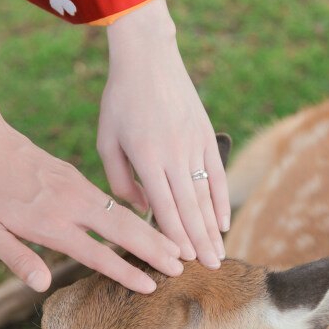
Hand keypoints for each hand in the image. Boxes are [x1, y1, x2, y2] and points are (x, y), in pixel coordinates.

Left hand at [0, 109, 184, 292]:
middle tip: (183, 265)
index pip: (96, 254)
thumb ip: (17, 258)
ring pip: (123, 213)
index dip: (125, 272)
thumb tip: (43, 285)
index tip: (151, 287)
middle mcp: (71, 205)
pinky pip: (113, 200)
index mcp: (50, 223)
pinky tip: (147, 224)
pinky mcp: (76, 177)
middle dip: (155, 248)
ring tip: (177, 245)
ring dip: (152, 230)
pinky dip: (135, 214)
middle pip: (123, 229)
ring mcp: (77, 188)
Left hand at [99, 0, 230, 267]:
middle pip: (188, 208)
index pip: (161, 207)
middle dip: (198, 243)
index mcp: (146, 157)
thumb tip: (141, 207)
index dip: (172, 237)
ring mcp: (193, 145)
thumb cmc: (120, 101)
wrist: (148, 58)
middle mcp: (173, 154)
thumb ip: (119, 179)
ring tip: (218, 255)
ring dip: (211, 229)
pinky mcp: (205, 135)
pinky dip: (219, 201)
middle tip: (209, 270)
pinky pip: (215, 175)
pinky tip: (221, 224)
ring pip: (204, 195)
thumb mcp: (106, 140)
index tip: (180, 262)